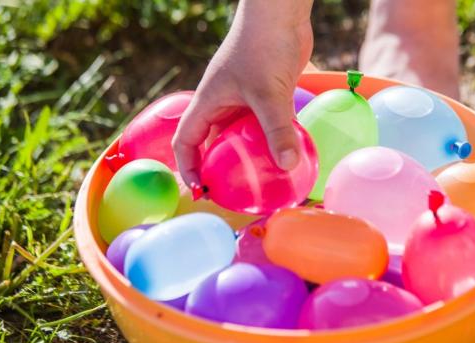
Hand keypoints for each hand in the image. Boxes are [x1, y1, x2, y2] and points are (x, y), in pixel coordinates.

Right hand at [173, 0, 313, 187]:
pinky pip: (263, 124)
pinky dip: (270, 140)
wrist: (281, 13)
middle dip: (218, 168)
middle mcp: (223, 102)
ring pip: (240, 134)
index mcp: (208, 101)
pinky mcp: (266, 94)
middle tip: (233, 192)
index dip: (187, 167)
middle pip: (212, 142)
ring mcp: (244, 98)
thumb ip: (277, 130)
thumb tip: (288, 166)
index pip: (186, 140)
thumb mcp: (268, 93)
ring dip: (247, 156)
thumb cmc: (264, 46)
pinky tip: (285, 155)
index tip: (200, 189)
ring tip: (260, 181)